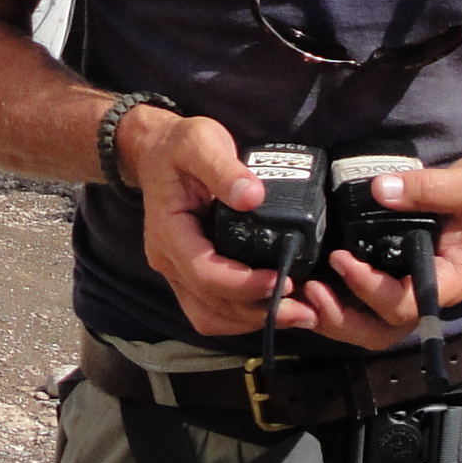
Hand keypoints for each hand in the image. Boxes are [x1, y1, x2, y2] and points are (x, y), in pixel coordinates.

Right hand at [122, 106, 326, 340]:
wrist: (157, 151)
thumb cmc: (180, 146)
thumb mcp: (200, 142)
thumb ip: (223, 168)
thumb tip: (252, 197)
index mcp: (168, 232)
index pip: (204, 274)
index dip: (244, 285)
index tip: (283, 279)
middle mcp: (168, 260)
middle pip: (209, 306)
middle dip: (256, 313)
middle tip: (304, 309)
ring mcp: (178, 271)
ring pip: (210, 316)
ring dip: (252, 321)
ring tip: (298, 314)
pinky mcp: (192, 273)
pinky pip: (214, 308)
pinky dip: (245, 314)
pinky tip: (277, 305)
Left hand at [295, 156, 461, 351]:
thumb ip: (428, 187)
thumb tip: (381, 189)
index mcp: (448, 282)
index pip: (405, 305)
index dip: (370, 289)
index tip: (343, 258)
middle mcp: (427, 295)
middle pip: (382, 331)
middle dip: (342, 319)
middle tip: (309, 289)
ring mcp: (409, 291)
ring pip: (369, 327)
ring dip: (333, 318)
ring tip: (300, 295)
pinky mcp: (394, 280)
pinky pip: (363, 307)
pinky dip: (334, 305)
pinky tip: (308, 288)